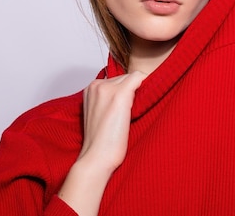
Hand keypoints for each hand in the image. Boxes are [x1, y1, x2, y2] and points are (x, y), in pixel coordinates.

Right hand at [58, 71, 147, 215]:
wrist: (96, 157)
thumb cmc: (100, 142)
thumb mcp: (99, 114)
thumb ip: (107, 100)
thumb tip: (128, 92)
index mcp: (90, 89)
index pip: (116, 80)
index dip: (124, 93)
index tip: (123, 109)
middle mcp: (97, 84)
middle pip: (124, 77)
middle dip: (129, 92)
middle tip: (124, 115)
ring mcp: (108, 88)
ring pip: (133, 78)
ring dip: (135, 93)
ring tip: (128, 115)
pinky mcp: (121, 94)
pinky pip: (140, 78)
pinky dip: (145, 88)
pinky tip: (140, 105)